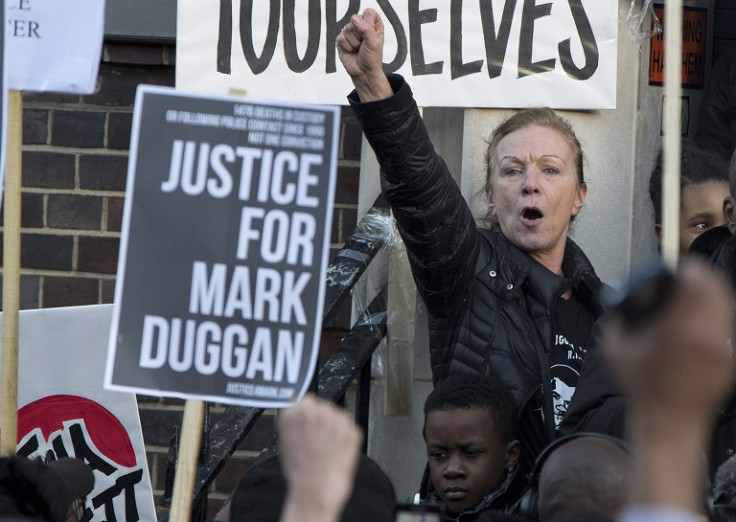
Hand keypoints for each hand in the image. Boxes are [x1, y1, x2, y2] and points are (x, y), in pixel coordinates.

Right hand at [278, 394, 363, 521]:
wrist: (315, 491)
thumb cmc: (299, 471)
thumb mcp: (285, 440)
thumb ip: (295, 421)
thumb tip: (302, 412)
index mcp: (296, 409)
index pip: (306, 401)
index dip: (307, 416)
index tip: (307, 426)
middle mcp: (317, 409)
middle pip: (323, 407)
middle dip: (322, 421)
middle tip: (317, 442)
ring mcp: (337, 418)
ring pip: (338, 416)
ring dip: (334, 429)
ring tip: (326, 450)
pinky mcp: (353, 430)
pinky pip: (350, 429)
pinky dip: (345, 440)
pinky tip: (336, 454)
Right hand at [335, 8, 392, 101]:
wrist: (363, 72)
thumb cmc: (372, 58)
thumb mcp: (374, 43)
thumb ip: (366, 29)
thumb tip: (355, 19)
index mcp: (373, 24)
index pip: (368, 13)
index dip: (368, 23)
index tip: (371, 34)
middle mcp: (361, 26)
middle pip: (355, 19)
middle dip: (360, 34)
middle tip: (364, 44)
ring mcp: (350, 32)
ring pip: (347, 28)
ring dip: (354, 42)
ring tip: (358, 49)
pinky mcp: (341, 39)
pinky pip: (341, 38)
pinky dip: (347, 47)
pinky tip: (351, 51)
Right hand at [603, 259, 735, 422]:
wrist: (669, 423)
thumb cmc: (640, 387)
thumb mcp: (615, 349)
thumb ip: (619, 319)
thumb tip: (624, 300)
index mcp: (681, 330)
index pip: (696, 282)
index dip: (687, 269)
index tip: (676, 268)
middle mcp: (709, 336)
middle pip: (715, 289)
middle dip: (700, 277)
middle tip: (685, 275)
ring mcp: (723, 348)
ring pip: (724, 305)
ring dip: (710, 294)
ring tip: (692, 294)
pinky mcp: (729, 358)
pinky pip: (725, 324)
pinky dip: (714, 313)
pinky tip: (698, 318)